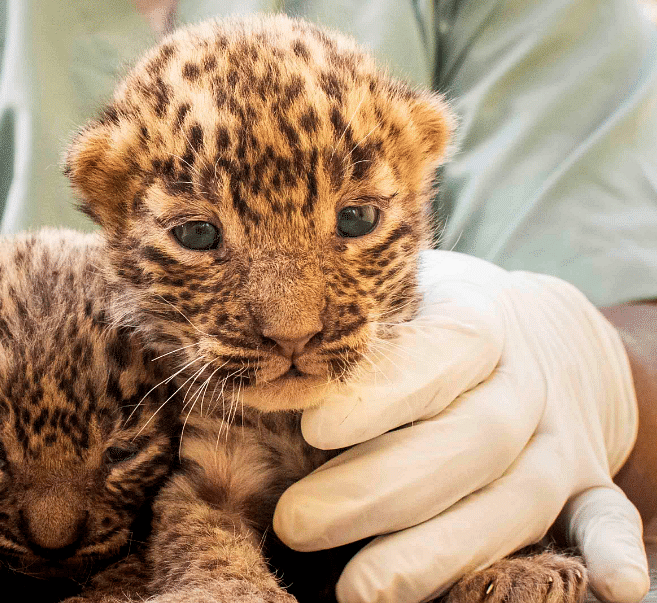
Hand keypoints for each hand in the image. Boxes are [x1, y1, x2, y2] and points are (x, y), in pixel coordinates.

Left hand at [273, 250, 647, 602]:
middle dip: (377, 491)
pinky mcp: (587, 484)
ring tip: (359, 590)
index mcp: (477, 322)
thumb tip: (266, 390)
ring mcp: (562, 440)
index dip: (381, 394)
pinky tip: (614, 589)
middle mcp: (526, 386)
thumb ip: (341, 349)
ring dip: (441, 550)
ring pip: (518, 498)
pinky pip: (610, 517)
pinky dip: (614, 552)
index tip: (315, 428)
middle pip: (467, 441)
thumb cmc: (428, 323)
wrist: (541, 331)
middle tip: (295, 522)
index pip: (439, 355)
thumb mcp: (390, 305)